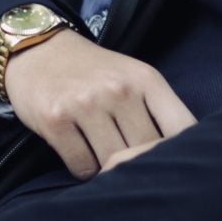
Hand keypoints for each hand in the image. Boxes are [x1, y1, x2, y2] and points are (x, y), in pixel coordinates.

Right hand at [3, 31, 195, 179]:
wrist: (37, 50)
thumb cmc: (93, 71)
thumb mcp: (133, 77)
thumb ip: (158, 111)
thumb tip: (184, 157)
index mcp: (146, 79)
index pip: (181, 129)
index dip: (183, 154)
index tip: (175, 164)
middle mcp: (118, 90)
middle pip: (144, 152)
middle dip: (138, 164)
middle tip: (129, 163)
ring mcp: (85, 104)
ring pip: (112, 164)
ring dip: (109, 169)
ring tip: (102, 154)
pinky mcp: (55, 120)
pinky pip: (82, 167)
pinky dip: (83, 170)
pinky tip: (81, 153)